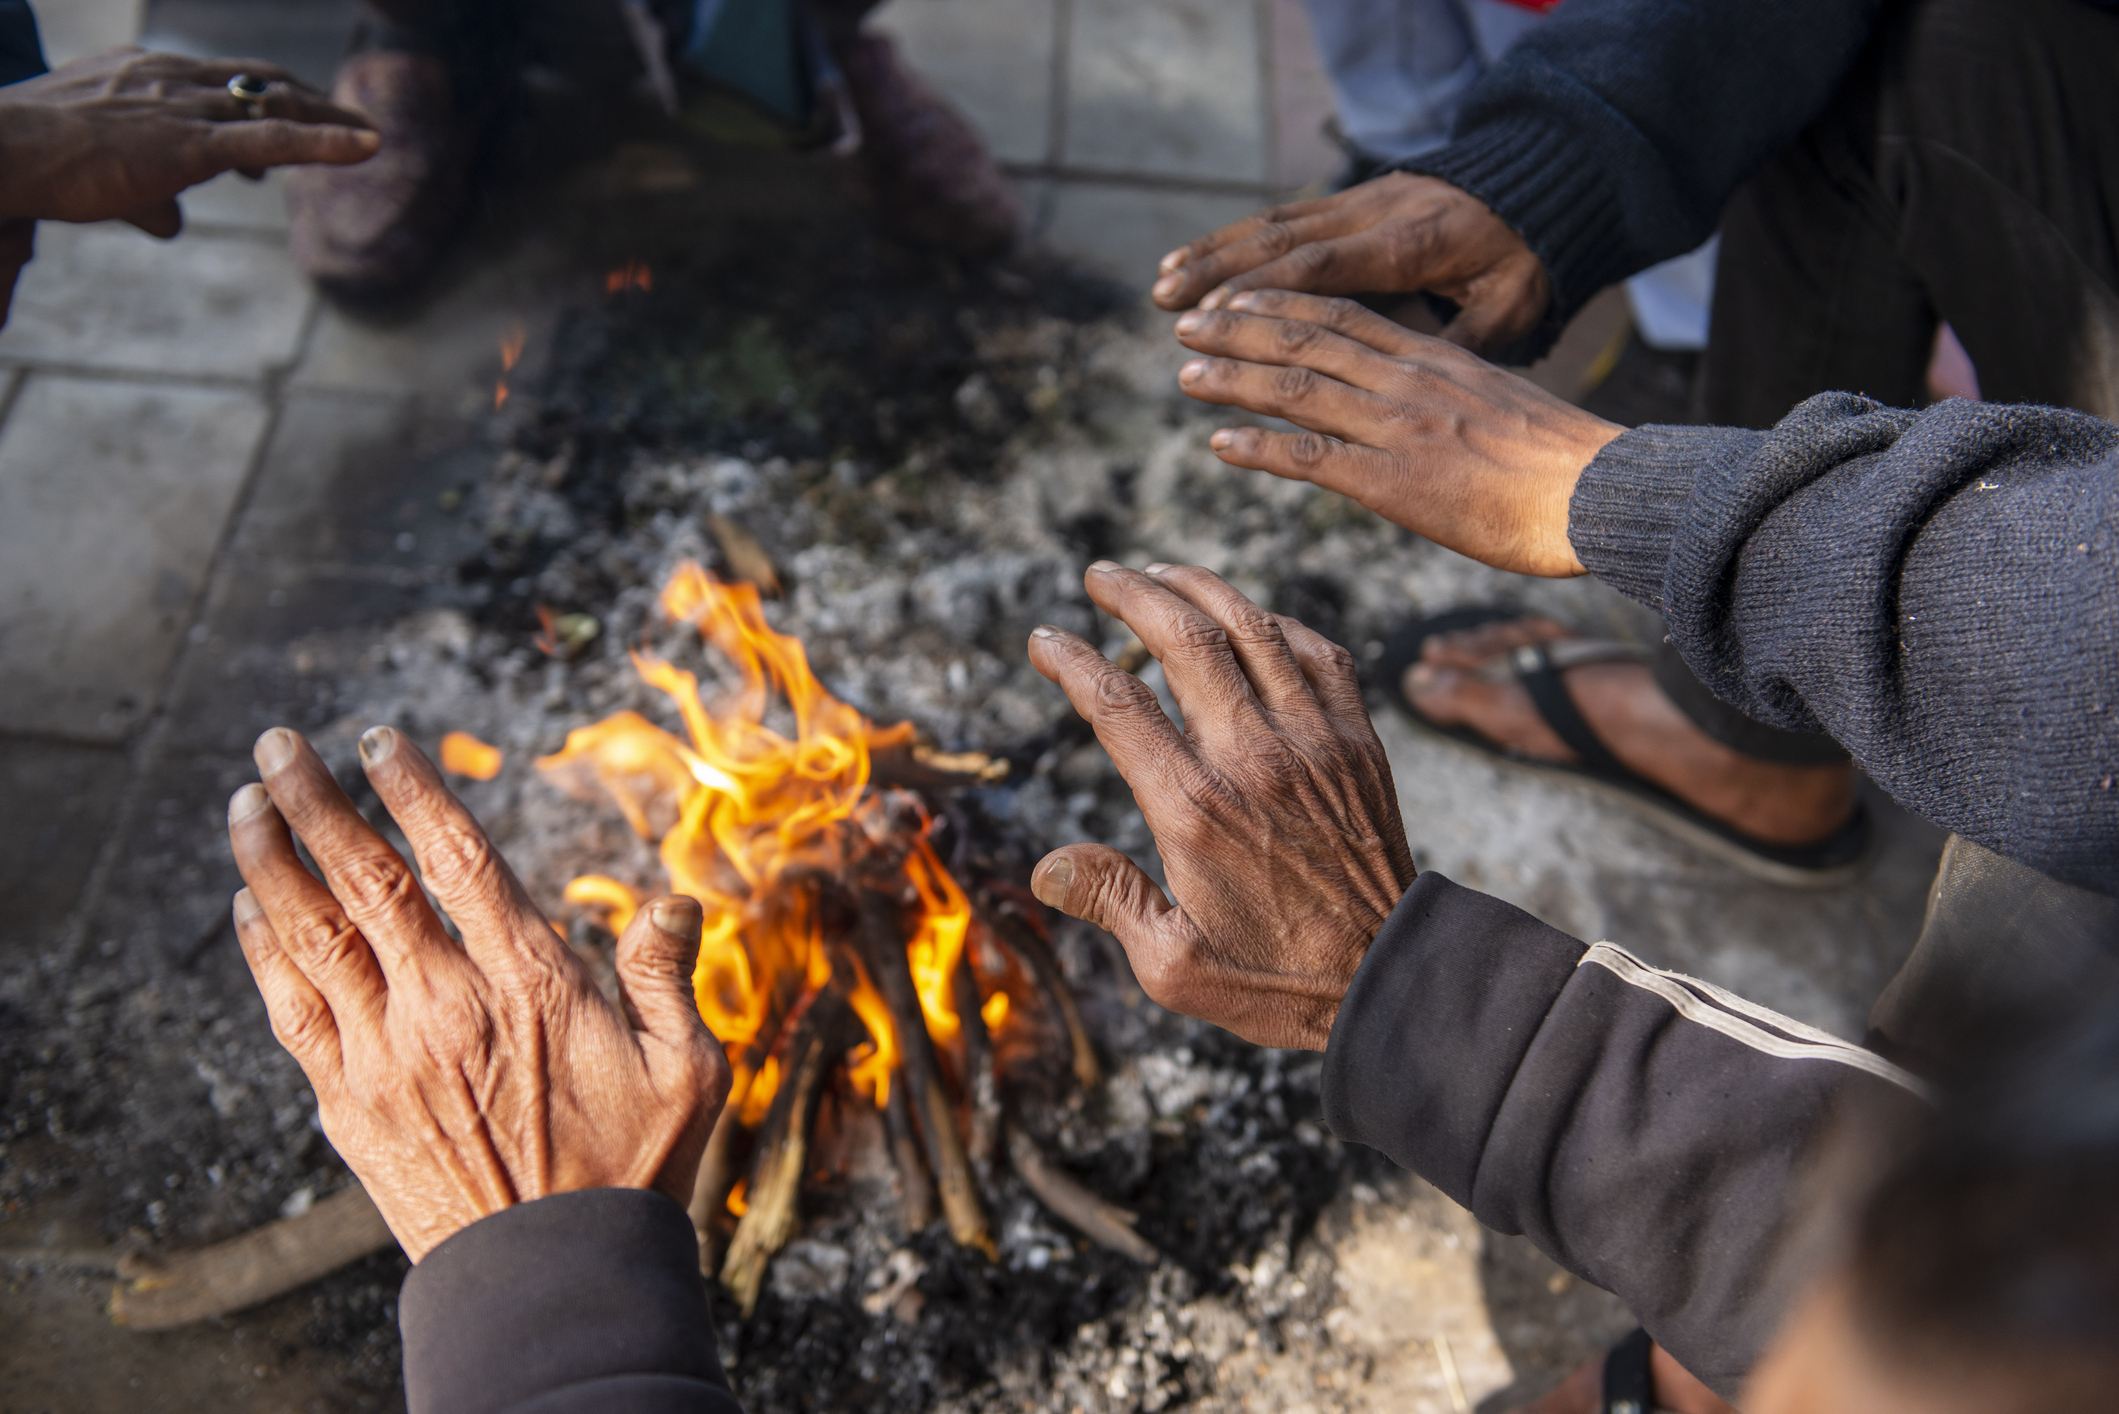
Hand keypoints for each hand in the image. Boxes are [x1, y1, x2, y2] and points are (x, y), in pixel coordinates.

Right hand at [0, 48, 377, 234]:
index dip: (265, 96)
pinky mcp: (193, 143)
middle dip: (309, 100)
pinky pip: (275, 137)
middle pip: (260, 82)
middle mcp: (174, 80)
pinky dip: (328, 142)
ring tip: (369, 135)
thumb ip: (146, 195)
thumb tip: (173, 224)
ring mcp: (186, 108)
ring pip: (276, 105)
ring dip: (330, 120)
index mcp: (148, 74)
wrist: (4, 150)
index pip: (223, 77)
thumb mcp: (102, 171)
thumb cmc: (41, 162)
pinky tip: (370, 145)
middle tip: (347, 120)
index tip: (293, 116)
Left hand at [226, 726, 726, 1261]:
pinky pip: (292, 1010)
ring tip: (244, 801)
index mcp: (531, 983)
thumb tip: (675, 901)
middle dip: (314, 802)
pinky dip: (264, 950)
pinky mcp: (351, 1104)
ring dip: (270, 860)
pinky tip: (251, 906)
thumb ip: (671, 977)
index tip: (378, 739)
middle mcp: (448, 1006)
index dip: (413, 790)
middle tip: (278, 744)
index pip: (458, 860)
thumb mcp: (688, 1069)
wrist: (554, 1277)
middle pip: (365, 880)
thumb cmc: (633, 1170)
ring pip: (311, 935)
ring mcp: (388, 1055)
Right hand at [1025, 564, 1415, 1050]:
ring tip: (1163, 572)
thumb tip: (1044, 868)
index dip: (1072, 662)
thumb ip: (1109, 901)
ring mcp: (1314, 742)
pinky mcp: (1358, 743)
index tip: (1046, 641)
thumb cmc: (1276, 981)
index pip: (1117, 706)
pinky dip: (1278, 623)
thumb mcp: (1173, 966)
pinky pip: (1319, 653)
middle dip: (1134, 594)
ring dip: (1202, 588)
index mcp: (1195, 810)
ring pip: (1253, 628)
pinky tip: (1252, 618)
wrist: (1391, 979)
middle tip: (1101, 576)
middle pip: (1185, 640)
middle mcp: (1254, 760)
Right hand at [1149, 172, 1550, 354]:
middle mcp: (1376, 215)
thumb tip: (1413, 381)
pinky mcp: (1351, 198)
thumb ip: (1459, 343)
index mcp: (1412, 244)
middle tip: (1168, 306)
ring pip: (1275, 224)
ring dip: (1215, 254)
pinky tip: (1196, 261)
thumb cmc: (1527, 262)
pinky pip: (1285, 217)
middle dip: (1220, 273)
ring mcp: (1360, 201)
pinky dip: (1236, 240)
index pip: (1325, 266)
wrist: (1540, 184)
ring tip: (1162, 284)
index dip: (1267, 292)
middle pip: (1285, 241)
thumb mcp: (1510, 308)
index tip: (1218, 318)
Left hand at [1174, 290, 1622, 577]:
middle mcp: (1408, 380)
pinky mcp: (1395, 480)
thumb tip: (1419, 409)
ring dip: (1234, 379)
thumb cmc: (1561, 464)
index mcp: (1434, 358)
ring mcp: (1398, 427)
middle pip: (1307, 338)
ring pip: (1297, 387)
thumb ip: (1447, 396)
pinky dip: (1259, 447)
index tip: (1238, 297)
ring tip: (1186, 374)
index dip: (1283, 303)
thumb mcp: (1498, 404)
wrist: (1600, 491)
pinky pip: (1311, 457)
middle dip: (1239, 327)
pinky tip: (1220, 446)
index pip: (1344, 314)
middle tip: (1187, 324)